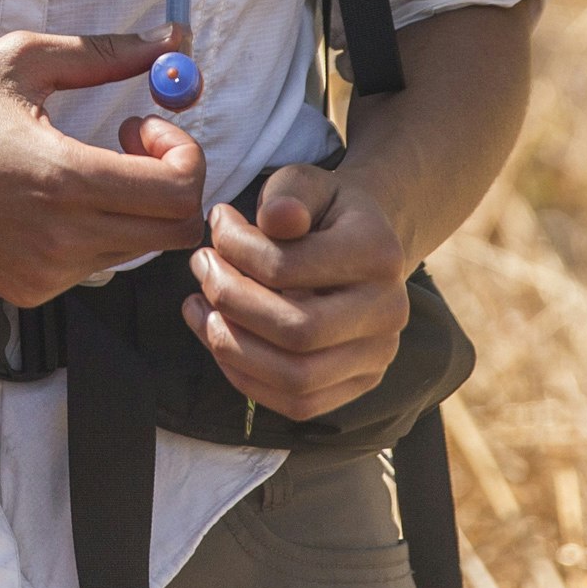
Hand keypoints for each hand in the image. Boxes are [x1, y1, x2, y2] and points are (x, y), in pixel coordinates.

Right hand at [0, 29, 205, 304]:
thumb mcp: (24, 61)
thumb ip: (105, 53)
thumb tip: (171, 39)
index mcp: (63, 178)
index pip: (177, 191)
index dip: (183, 152)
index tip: (146, 124)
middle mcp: (61, 238)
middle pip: (175, 231)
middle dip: (172, 182)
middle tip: (134, 146)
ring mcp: (46, 272)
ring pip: (137, 249)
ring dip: (133, 205)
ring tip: (85, 164)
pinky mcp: (30, 290)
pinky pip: (95, 265)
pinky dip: (95, 231)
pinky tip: (54, 198)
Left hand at [182, 164, 410, 420]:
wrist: (361, 243)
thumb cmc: (321, 210)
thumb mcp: (305, 183)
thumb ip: (287, 195)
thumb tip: (275, 219)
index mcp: (379, 253)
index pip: (288, 267)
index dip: (236, 248)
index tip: (216, 224)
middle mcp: (389, 311)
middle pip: (297, 332)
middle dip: (230, 301)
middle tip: (201, 266)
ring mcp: (377, 356)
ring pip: (296, 378)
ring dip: (230, 344)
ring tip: (198, 305)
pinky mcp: (359, 384)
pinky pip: (297, 404)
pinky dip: (246, 376)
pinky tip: (217, 334)